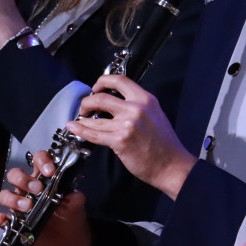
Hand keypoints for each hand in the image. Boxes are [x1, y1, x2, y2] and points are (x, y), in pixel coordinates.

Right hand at [0, 150, 91, 245]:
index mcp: (44, 179)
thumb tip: (74, 194)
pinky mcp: (13, 222)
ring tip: (27, 206)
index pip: (38, 161)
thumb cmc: (71, 216)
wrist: (68, 240)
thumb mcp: (77, 206)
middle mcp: (28, 189)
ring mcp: (19, 205)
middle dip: (24, 180)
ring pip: (4, 194)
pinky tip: (4, 220)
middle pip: (15, 175)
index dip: (42, 161)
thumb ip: (76, 199)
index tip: (49, 171)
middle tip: (37, 190)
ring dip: (13, 199)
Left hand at [67, 75, 195, 198]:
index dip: (103, 81)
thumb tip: (116, 104)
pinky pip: (93, 134)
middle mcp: (136, 108)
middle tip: (85, 108)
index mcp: (146, 99)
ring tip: (80, 120)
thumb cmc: (164, 144)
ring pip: (94, 117)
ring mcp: (127, 124)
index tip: (96, 87)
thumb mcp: (155, 115)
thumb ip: (138, 106)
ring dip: (82, 118)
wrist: (171, 165)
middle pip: (101, 97)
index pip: (120, 80)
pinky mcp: (119, 140)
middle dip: (87, 102)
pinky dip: (80, 130)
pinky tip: (74, 127)